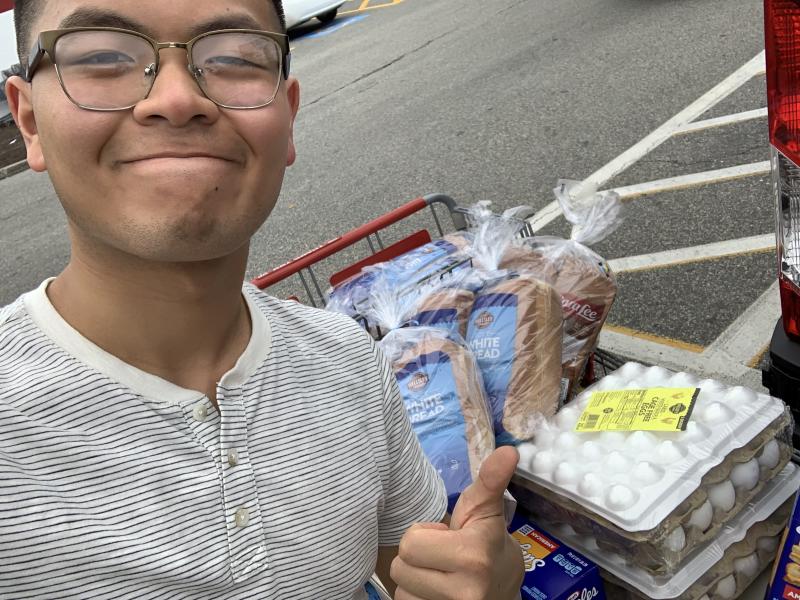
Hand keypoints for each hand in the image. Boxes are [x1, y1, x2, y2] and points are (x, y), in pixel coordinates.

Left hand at [390, 446, 524, 599]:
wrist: (504, 590)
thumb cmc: (488, 543)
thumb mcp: (486, 510)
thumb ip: (490, 480)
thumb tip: (508, 451)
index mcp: (473, 556)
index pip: (410, 543)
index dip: (424, 534)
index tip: (448, 536)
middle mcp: (466, 592)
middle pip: (401, 567)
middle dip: (417, 557)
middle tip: (442, 556)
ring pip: (401, 589)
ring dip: (415, 580)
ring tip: (441, 574)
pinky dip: (415, 597)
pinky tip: (435, 591)